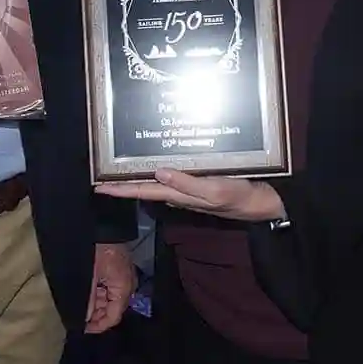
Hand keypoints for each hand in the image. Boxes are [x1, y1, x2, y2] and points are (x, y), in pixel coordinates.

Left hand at [86, 242, 135, 333]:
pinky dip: (98, 294)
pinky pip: (109, 289)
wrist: (104, 225)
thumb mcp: (91, 275)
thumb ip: (89, 298)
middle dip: (96, 315)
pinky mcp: (117, 271)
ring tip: (80, 307)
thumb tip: (86, 317)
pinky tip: (87, 295)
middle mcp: (127, 285)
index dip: (99, 325)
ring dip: (96, 305)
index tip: (83, 328)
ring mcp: (123, 278)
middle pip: (112, 309)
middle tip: (79, 318)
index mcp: (123, 288)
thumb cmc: (98, 248)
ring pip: (109, 299)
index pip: (113, 316)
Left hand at [96, 169, 282, 222]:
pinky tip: (154, 160)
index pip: (142, 192)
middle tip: (101, 173)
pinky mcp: (197, 182)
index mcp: (179, 195)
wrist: (263, 203)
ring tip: (119, 165)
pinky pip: (172, 174)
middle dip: (122, 182)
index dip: (120, 190)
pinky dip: (158, 169)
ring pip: (156, 181)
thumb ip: (187, 183)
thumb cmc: (240, 196)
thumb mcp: (214, 191)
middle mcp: (178, 192)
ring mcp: (187, 188)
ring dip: (137, 176)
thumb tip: (158, 174)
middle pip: (144, 187)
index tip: (98, 187)